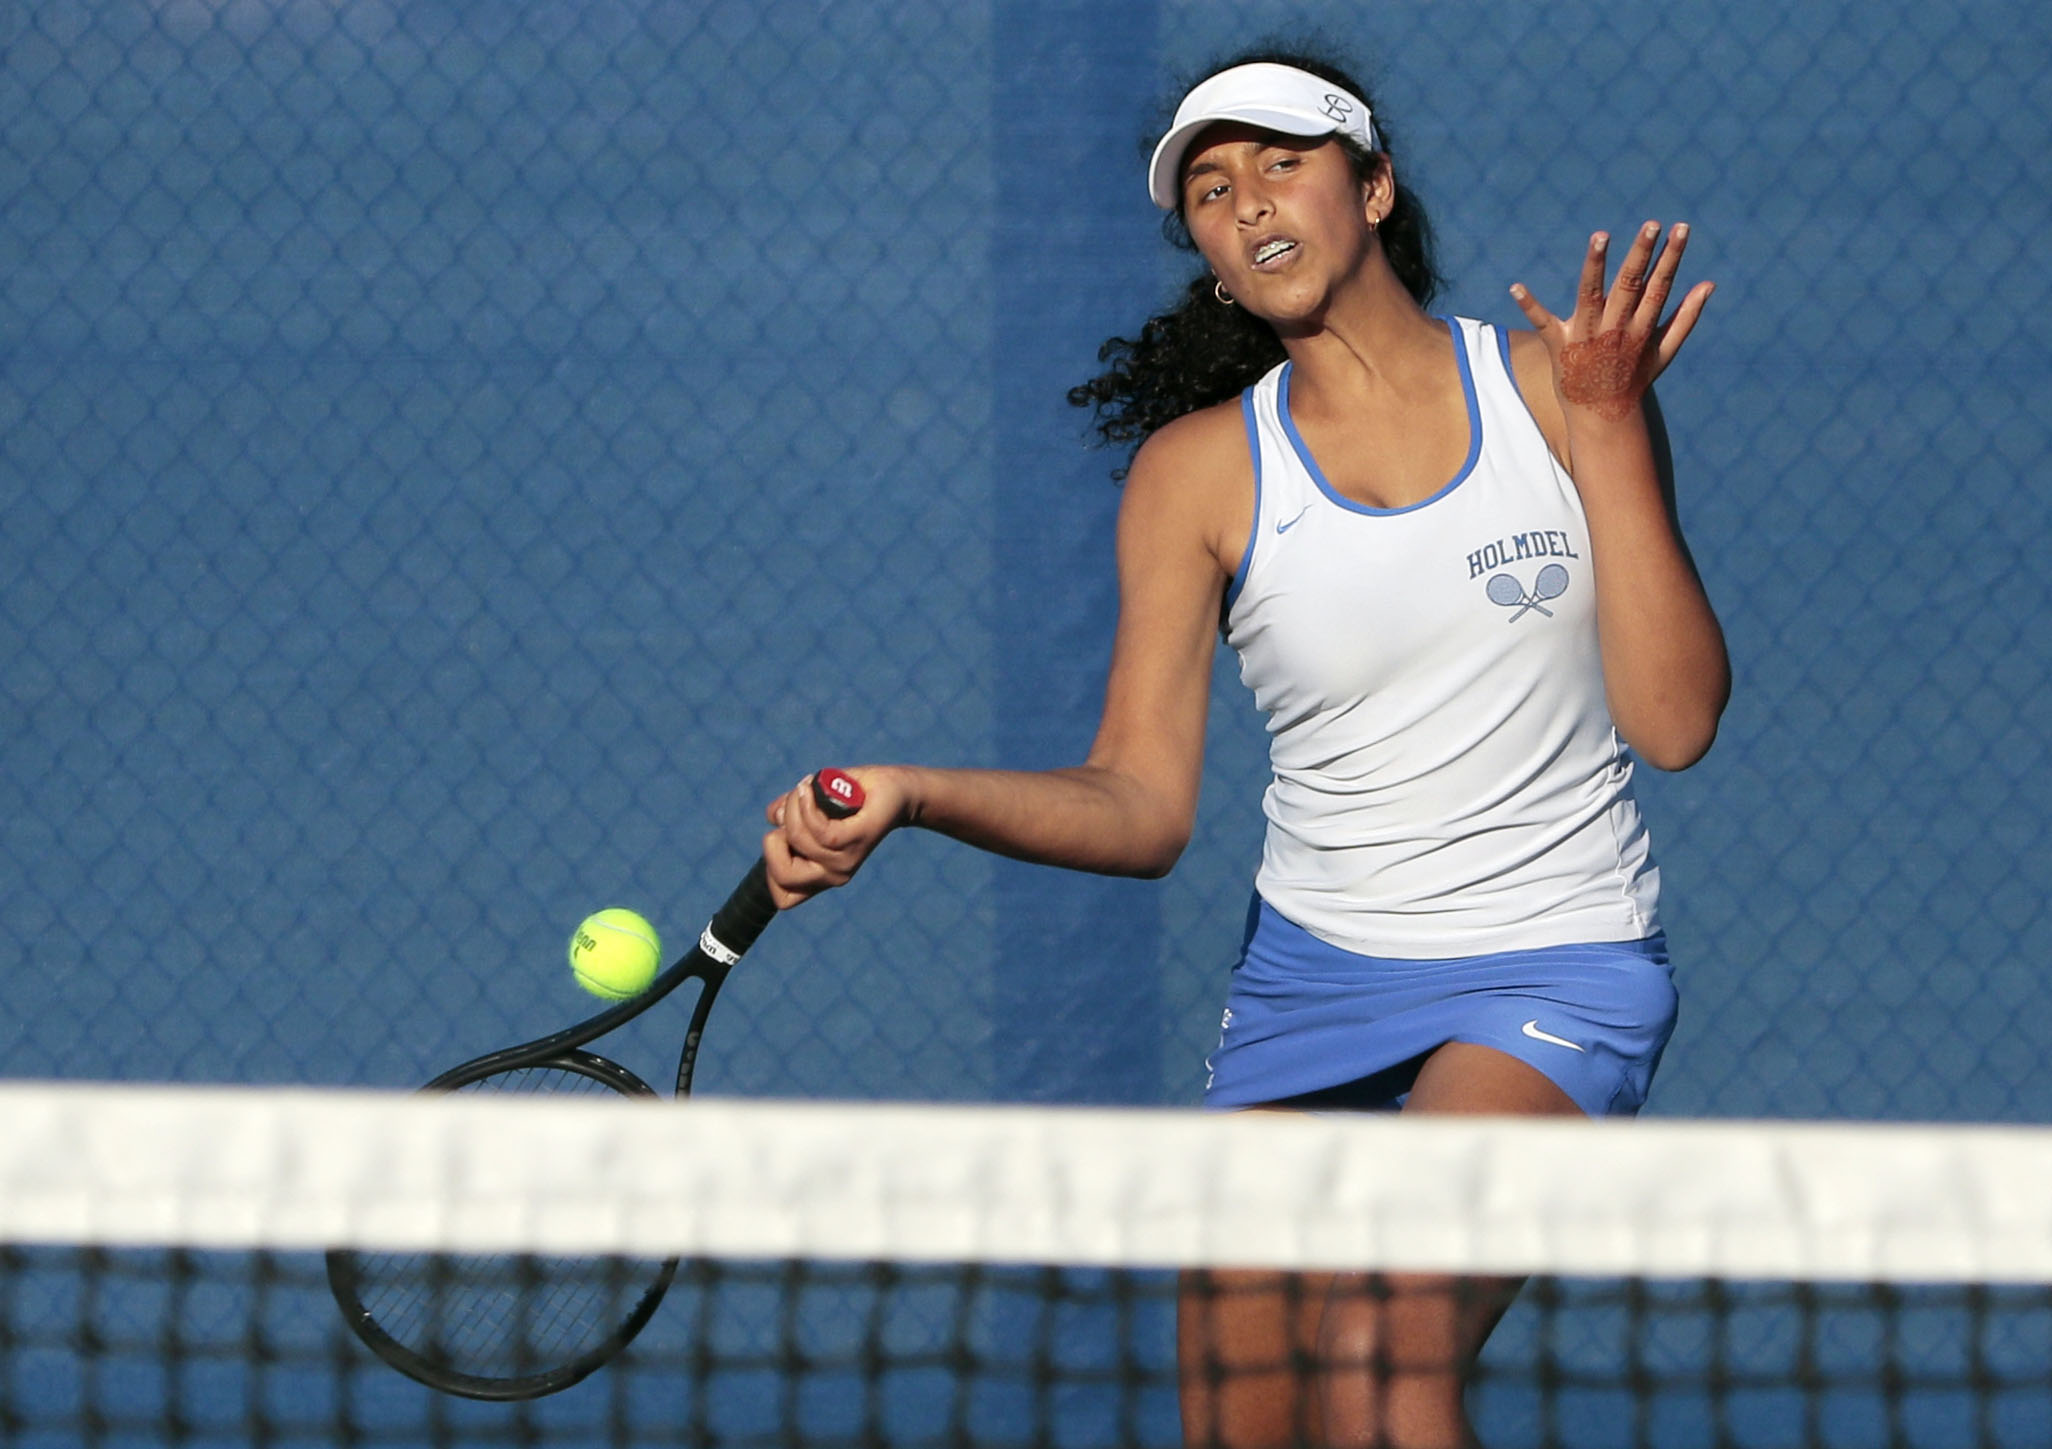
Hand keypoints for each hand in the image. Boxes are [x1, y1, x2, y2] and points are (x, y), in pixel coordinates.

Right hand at [761, 766, 903, 908]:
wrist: (895, 789)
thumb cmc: (851, 797)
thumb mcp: (810, 807)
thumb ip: (787, 814)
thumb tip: (774, 817)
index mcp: (821, 875)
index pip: (783, 898)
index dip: (770, 867)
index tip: (781, 836)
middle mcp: (833, 875)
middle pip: (783, 875)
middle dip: (773, 841)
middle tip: (790, 815)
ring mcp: (846, 860)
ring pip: (797, 839)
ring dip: (793, 806)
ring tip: (806, 788)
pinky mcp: (857, 839)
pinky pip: (820, 830)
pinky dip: (807, 804)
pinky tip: (810, 787)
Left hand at [1510, 222, 1713, 421]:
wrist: (1602, 419)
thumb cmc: (1634, 380)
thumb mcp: (1664, 351)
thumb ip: (1686, 317)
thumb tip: (1709, 284)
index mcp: (1641, 328)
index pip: (1660, 285)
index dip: (1671, 257)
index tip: (1681, 228)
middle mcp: (1616, 330)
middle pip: (1630, 285)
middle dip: (1641, 254)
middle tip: (1651, 224)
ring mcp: (1587, 337)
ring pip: (1591, 295)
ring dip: (1596, 266)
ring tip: (1601, 235)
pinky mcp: (1559, 346)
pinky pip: (1542, 323)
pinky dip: (1529, 306)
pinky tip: (1515, 286)